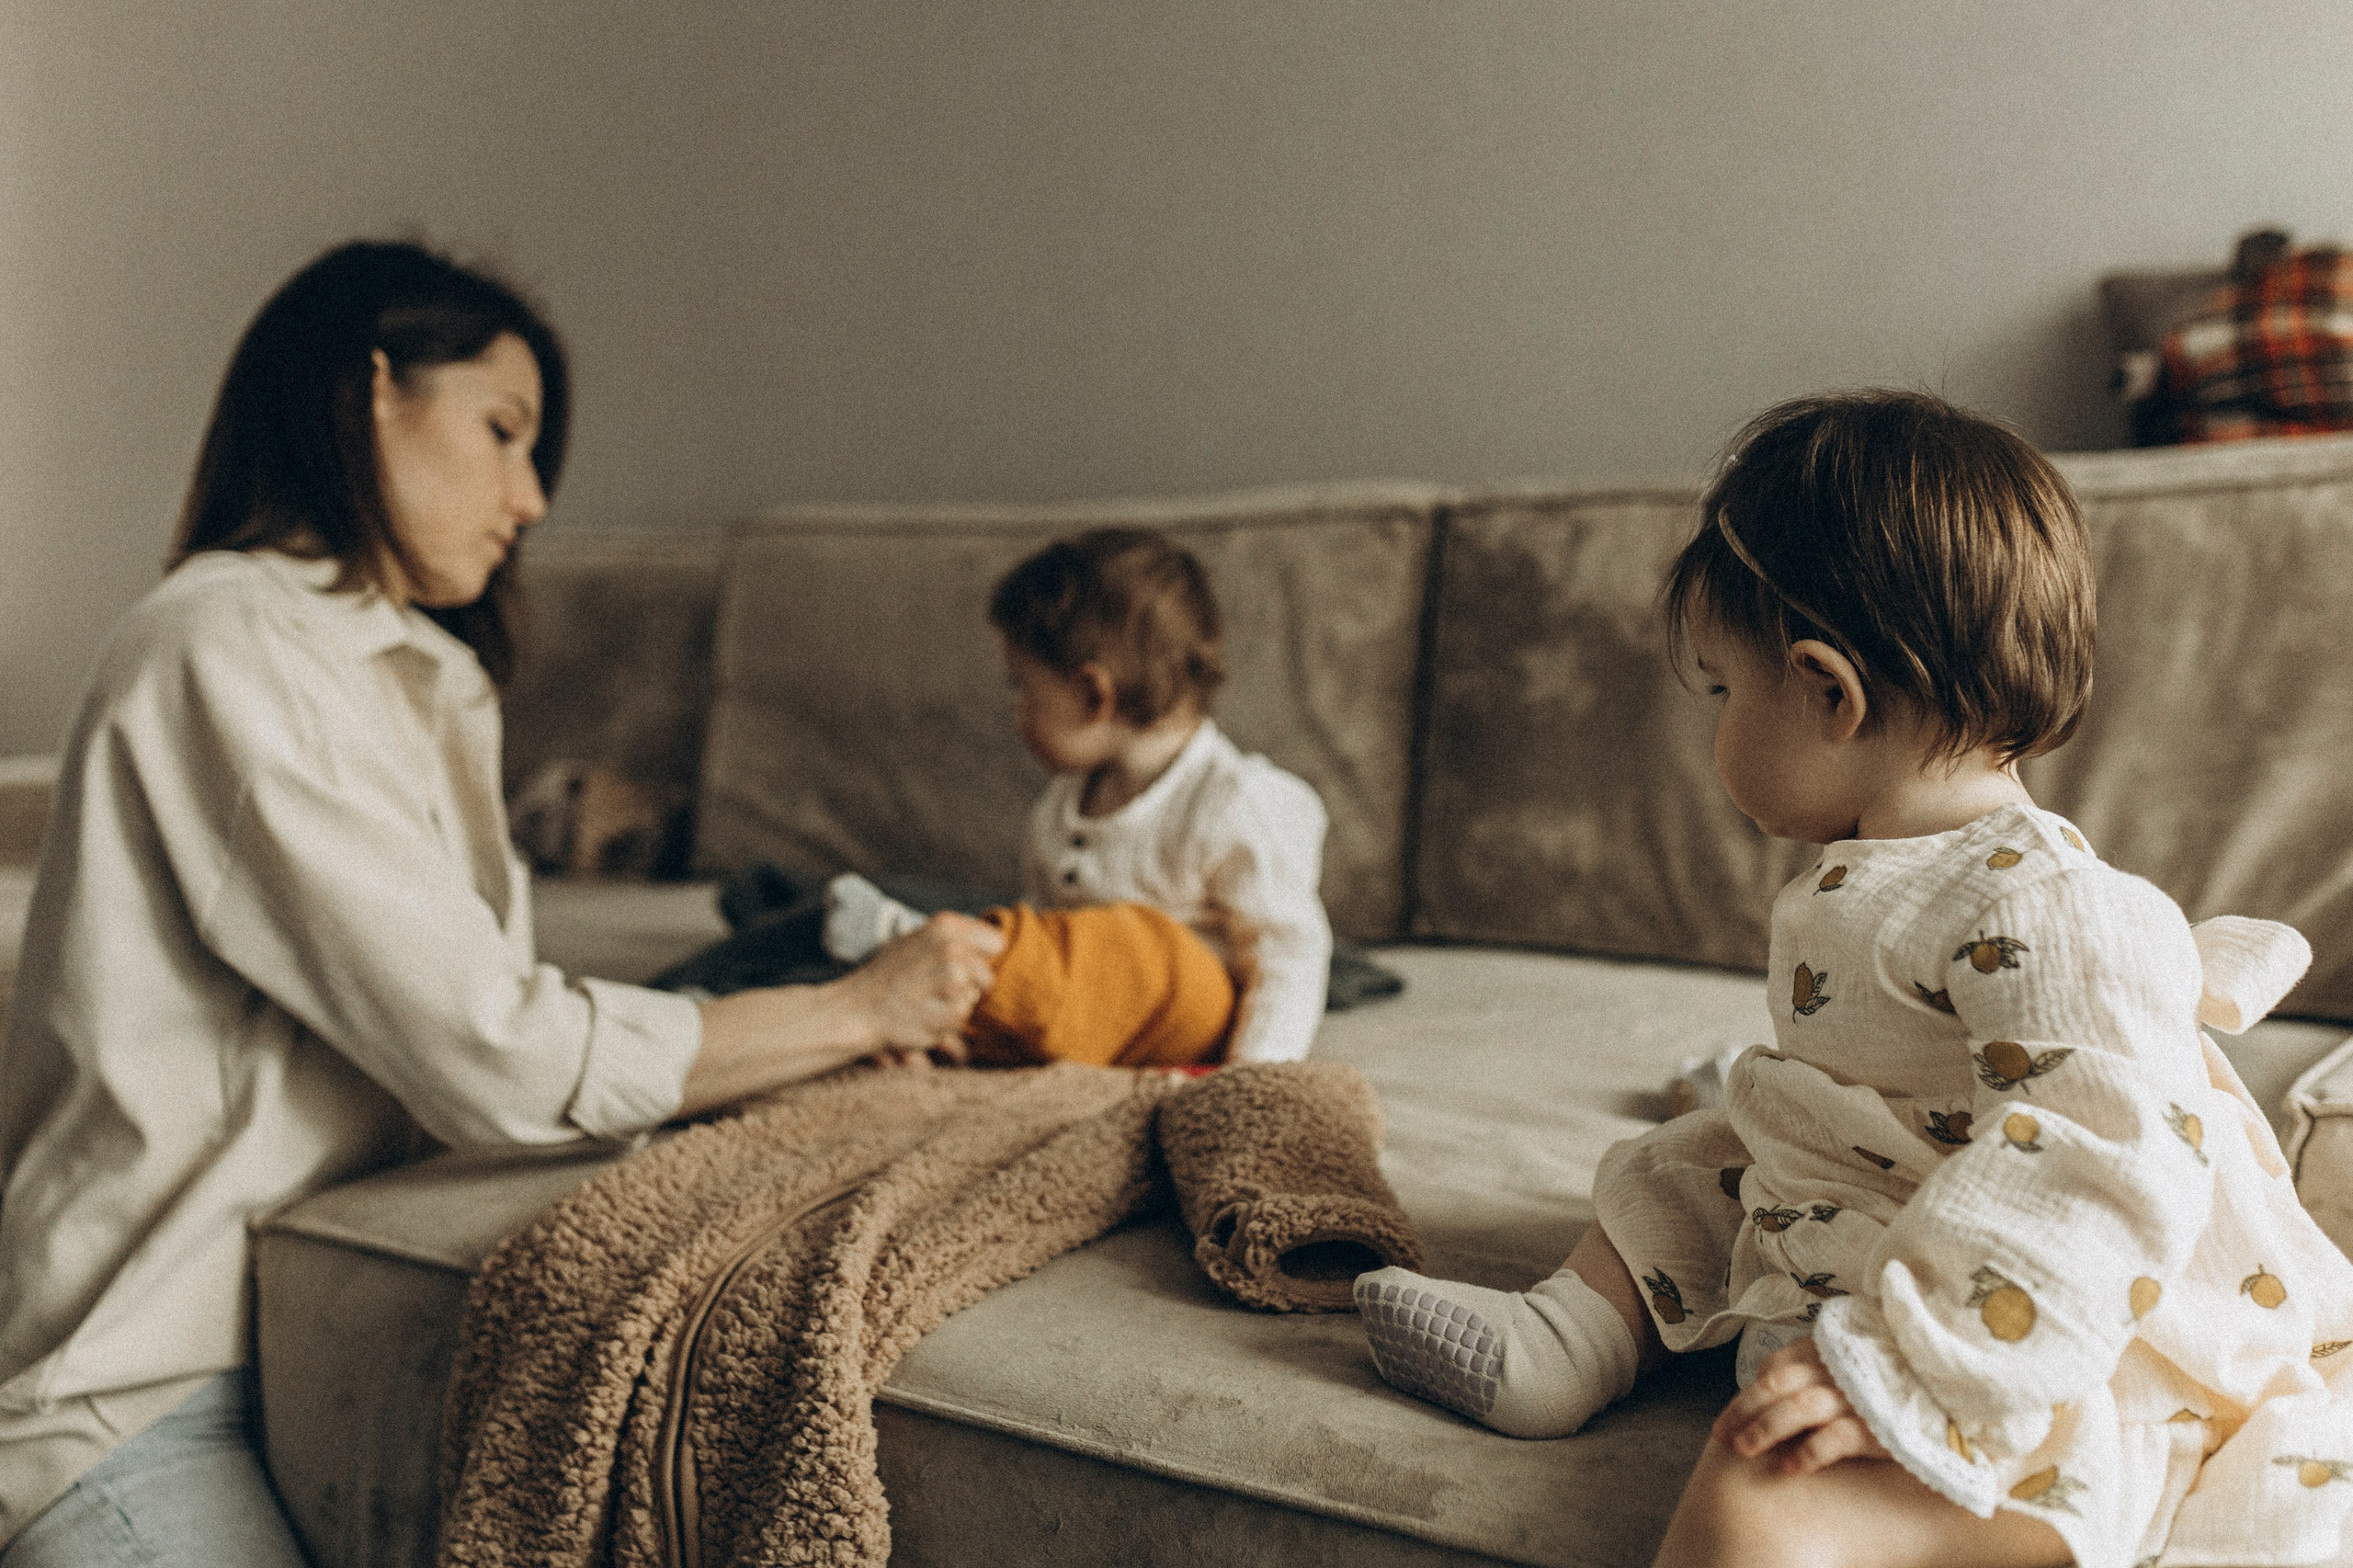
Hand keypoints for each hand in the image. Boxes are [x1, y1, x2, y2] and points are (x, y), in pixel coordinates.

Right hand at [840, 911, 1003, 1056]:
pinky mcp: (950, 1012)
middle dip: (968, 987)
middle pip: (987, 976)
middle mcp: (951, 948)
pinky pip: (962, 1019)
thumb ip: (954, 938)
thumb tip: (995, 942)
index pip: (995, 943)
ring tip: (924, 1001)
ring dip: (954, 1005)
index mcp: (945, 926)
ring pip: (974, 998)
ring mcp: (950, 980)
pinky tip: (921, 1016)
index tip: (961, 967)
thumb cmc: (887, 976)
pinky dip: (945, 1023)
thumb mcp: (917, 940)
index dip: (981, 958)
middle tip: (932, 989)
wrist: (855, 1009)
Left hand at [1711, 1339, 1888, 1475]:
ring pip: (1798, 1408)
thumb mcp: (1856, 1356)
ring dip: (1766, 1429)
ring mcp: (1858, 1394)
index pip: (1777, 1365)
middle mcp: (1840, 1366)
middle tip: (1723, 1436)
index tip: (1729, 1417)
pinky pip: (1834, 1438)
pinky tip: (1790, 1467)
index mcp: (1831, 1347)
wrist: (1955, 1386)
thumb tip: (1771, 1387)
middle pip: (1778, 1385)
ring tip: (1744, 1450)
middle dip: (1745, 1410)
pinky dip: (1808, 1452)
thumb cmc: (1899, 1373)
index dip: (1748, 1391)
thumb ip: (1820, 1364)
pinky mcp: (1879, 1424)